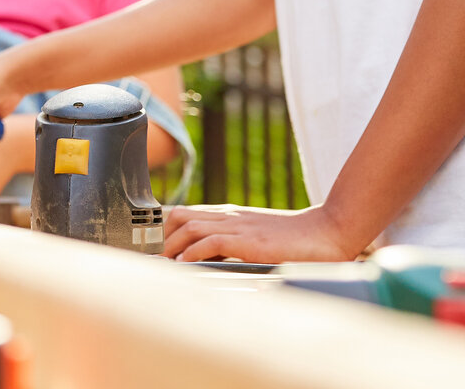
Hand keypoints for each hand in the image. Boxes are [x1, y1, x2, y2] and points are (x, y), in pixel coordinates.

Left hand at [162, 203, 363, 262]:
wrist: (327, 231)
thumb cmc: (296, 239)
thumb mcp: (258, 237)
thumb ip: (236, 243)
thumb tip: (212, 260)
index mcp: (230, 215)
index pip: (185, 214)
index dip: (165, 230)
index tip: (154, 248)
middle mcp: (229, 216)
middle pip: (179, 217)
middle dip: (162, 237)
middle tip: (153, 258)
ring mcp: (238, 226)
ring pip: (189, 226)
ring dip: (171, 245)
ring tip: (162, 264)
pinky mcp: (248, 240)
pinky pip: (211, 241)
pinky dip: (193, 252)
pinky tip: (185, 264)